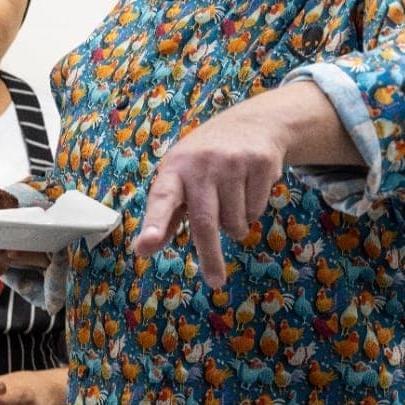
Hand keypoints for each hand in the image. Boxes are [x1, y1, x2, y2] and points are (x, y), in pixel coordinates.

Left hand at [132, 103, 285, 288]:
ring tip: (232, 201)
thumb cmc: (206, 162)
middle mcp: (202, 165)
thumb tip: (143, 249)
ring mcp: (233, 162)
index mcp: (175, 170)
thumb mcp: (180, 178)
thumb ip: (164, 214)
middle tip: (215, 281)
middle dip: (211, 256)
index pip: (161, 199)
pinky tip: (249, 189)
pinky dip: (253, 212)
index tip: (145, 245)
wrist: (253, 124)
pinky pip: (256, 211)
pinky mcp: (261, 164)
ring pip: (236, 222)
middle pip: (205, 222)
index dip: (154, 224)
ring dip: (235, 226)